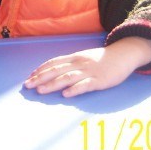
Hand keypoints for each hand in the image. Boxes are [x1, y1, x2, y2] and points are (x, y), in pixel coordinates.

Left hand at [23, 37, 150, 96]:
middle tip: (27, 85)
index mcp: (74, 58)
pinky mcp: (100, 80)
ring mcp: (89, 72)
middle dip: (40, 78)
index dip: (40, 70)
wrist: (123, 55)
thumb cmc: (102, 59)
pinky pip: (86, 85)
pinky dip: (75, 89)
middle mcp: (78, 63)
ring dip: (52, 84)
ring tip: (40, 90)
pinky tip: (66, 94)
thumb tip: (54, 72)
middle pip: (56, 70)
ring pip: (67, 78)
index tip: (29, 77)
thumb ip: (70, 64)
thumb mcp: (84, 58)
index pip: (53, 63)